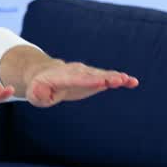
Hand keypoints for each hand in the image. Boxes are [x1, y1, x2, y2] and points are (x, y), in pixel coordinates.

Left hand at [24, 60, 138, 107]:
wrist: (45, 73)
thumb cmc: (39, 87)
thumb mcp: (34, 94)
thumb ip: (39, 94)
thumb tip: (43, 95)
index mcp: (61, 76)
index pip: (75, 78)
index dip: (88, 80)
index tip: (101, 82)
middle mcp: (76, 71)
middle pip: (92, 75)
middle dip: (105, 77)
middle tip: (119, 80)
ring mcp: (86, 73)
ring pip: (101, 74)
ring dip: (115, 77)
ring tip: (129, 80)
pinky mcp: (94, 77)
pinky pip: (107, 77)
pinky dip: (119, 79)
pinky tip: (132, 82)